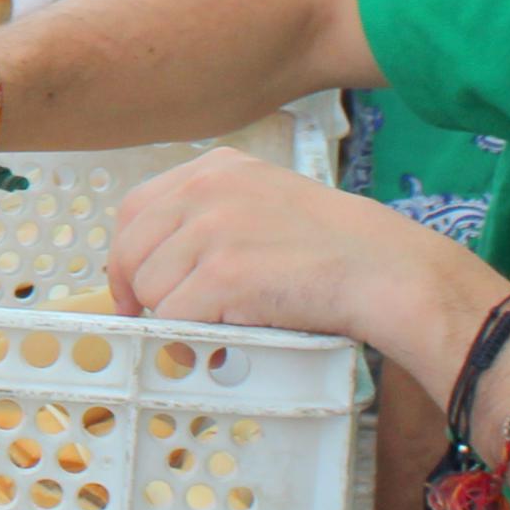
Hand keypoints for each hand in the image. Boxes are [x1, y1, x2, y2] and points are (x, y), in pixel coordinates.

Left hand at [108, 146, 473, 341]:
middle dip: (143, 296)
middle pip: (131, 253)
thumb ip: (208, 217)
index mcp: (213, 168)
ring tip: (221, 324)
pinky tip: (223, 340)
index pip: (133, 210)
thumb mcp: (263, 201)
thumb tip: (153, 265)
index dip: (126, 257)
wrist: (384, 269)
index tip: (133, 291)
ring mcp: (213, 230)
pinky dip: (191, 341)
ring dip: (176, 320)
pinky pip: (175, 320)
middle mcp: (205, 189)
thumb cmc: (333, 247)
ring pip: (151, 291)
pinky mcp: (224, 274)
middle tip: (167, 323)